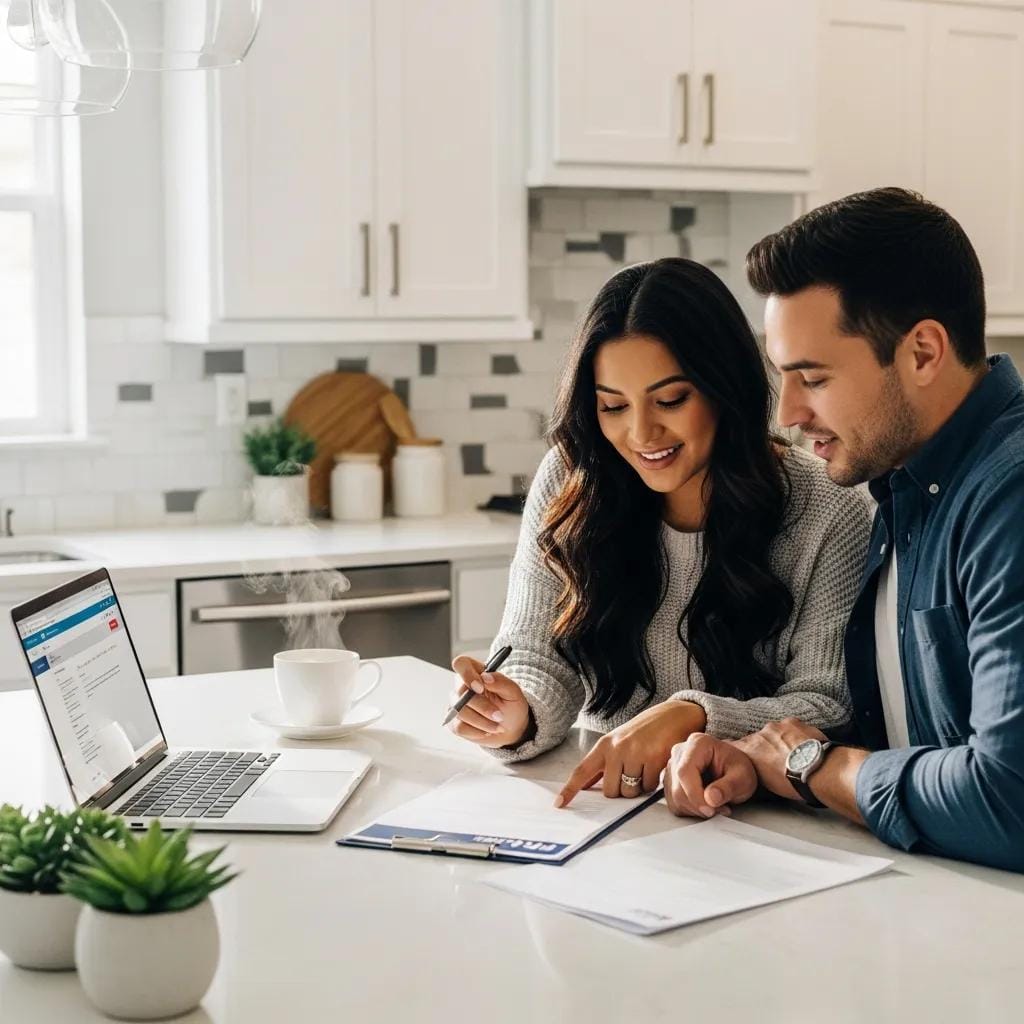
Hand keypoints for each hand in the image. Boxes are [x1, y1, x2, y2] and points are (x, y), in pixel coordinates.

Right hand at [446, 655, 531, 748]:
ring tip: (497, 725)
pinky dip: (477, 732)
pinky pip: (459, 727)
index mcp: (477, 672)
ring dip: (482, 722)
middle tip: (499, 715)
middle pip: (460, 692)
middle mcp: (462, 686)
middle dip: (482, 707)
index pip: (461, 663)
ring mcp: (456, 704)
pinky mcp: (454, 721)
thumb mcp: (514, 693)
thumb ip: (501, 681)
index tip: (481, 688)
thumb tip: (485, 677)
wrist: (511, 729)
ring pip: (460, 712)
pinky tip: (487, 731)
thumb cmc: (512, 707)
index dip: (467, 674)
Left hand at [556, 700, 706, 806]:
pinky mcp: (654, 758)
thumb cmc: (642, 732)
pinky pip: (648, 787)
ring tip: (643, 769)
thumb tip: (584, 785)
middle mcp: (616, 748)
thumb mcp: (618, 742)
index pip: (582, 770)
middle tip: (631, 775)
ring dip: (638, 788)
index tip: (559, 804)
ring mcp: (635, 753)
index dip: (570, 789)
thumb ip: (602, 764)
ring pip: (630, 791)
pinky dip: (652, 783)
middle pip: (610, 791)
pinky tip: (655, 767)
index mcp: (604, 746)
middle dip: (621, 790)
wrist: (671, 715)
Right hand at [664, 733, 756, 817]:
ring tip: (717, 805)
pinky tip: (705, 804)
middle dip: (698, 805)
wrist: (734, 769)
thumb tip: (711, 799)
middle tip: (720, 809)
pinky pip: (674, 803)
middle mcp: (680, 752)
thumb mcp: (743, 777)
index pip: (685, 771)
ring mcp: (672, 766)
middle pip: (678, 787)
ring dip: (696, 809)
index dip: (695, 794)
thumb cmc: (738, 769)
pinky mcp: (670, 781)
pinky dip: (691, 810)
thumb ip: (729, 787)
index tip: (711, 809)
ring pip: (675, 797)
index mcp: (698, 743)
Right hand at [734, 718, 827, 800]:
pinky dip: (794, 734)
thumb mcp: (767, 784)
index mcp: (750, 750)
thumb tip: (755, 772)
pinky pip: (789, 726)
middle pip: (756, 738)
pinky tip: (802, 745)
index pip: (733, 745)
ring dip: (779, 740)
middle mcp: (760, 734)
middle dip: (763, 747)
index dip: (737, 750)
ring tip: (792, 754)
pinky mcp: (793, 721)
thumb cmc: (794, 782)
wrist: (819, 770)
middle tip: (775, 760)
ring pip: (774, 732)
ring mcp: (777, 726)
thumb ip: (756, 770)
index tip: (738, 753)